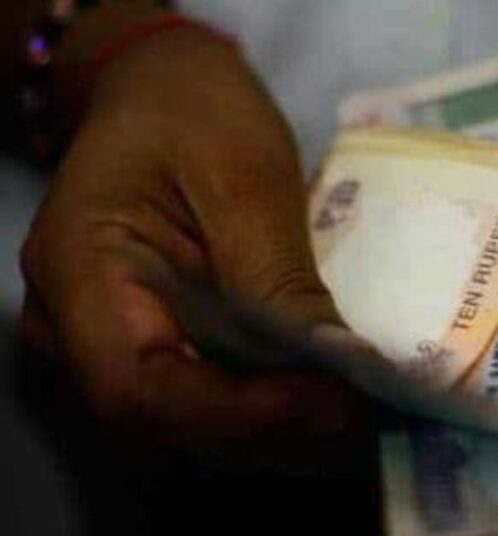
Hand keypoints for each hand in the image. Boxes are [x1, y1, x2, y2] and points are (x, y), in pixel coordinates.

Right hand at [19, 10, 362, 444]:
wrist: (162, 93)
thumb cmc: (192, 109)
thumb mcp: (242, 170)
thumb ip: (275, 270)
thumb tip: (339, 361)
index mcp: (78, 268)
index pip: (137, 387)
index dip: (240, 414)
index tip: (335, 405)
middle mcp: (76, 328)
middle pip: (168, 421)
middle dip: (275, 429)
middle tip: (372, 417)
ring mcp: (113, 344)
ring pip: (193, 425)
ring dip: (283, 431)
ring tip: (367, 414)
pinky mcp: (159, 347)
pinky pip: (211, 398)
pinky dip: (275, 408)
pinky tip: (335, 399)